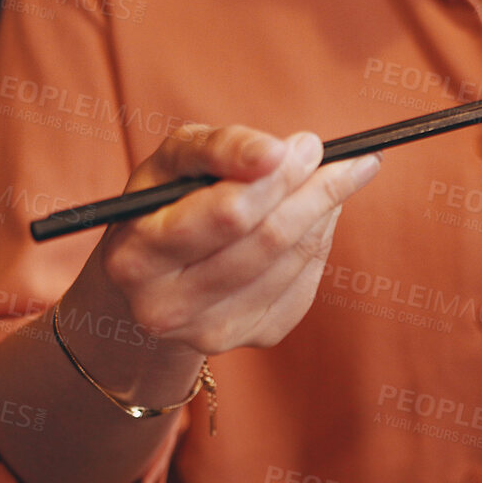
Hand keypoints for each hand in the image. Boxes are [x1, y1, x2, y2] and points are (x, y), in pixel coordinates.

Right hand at [92, 124, 380, 356]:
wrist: (157, 276)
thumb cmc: (165, 204)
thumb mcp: (172, 163)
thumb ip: (217, 147)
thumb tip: (275, 152)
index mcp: (137, 258)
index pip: (227, 215)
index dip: (276, 178)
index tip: (310, 144)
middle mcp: (168, 308)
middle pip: (268, 240)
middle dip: (312, 191)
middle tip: (345, 158)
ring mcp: (214, 331)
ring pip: (294, 259)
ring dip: (324, 211)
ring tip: (336, 176)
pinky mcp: (256, 338)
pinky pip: (307, 281)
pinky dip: (320, 240)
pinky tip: (317, 215)